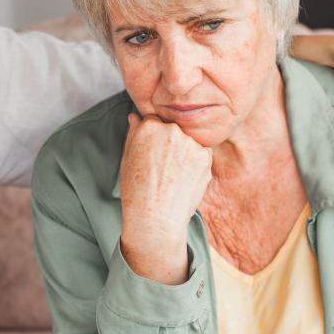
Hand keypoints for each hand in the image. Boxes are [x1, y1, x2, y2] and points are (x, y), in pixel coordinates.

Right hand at [119, 113, 211, 284]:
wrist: (155, 217)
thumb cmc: (136, 189)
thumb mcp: (128, 157)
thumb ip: (134, 133)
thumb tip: (136, 116)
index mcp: (149, 126)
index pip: (155, 120)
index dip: (153, 137)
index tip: (153, 152)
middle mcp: (171, 129)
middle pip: (173, 128)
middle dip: (170, 143)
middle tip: (163, 166)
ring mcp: (190, 142)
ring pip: (189, 140)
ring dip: (185, 152)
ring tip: (173, 175)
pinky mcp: (205, 155)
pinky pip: (202, 153)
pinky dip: (196, 163)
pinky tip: (184, 178)